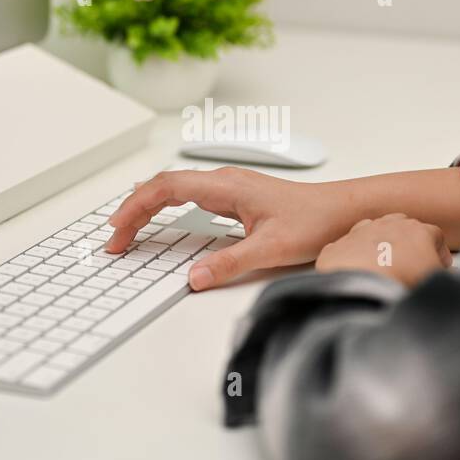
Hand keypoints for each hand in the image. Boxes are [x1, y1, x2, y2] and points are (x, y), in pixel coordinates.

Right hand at [107, 167, 364, 290]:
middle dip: (133, 210)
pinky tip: (164, 220)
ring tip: (128, 230)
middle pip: (163, 186)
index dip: (135, 209)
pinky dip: (167, 208)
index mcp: (226, 186)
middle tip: (114, 239)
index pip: (165, 188)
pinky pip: (190, 196)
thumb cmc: (316, 220)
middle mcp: (224, 181)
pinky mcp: (237, 198)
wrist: (345, 210)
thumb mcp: (271, 249)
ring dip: (148, 206)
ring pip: (176, 188)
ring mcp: (230, 187)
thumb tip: (192, 278)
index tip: (118, 233)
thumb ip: (229, 264)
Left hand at [316, 213, 451, 286]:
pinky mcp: (337, 247)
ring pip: (372, 230)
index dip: (440, 252)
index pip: (436, 236)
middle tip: (411, 263)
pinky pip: (347, 248)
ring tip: (382, 265)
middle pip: (403, 225)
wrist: (359, 289)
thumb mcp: (437, 284)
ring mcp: (359, 233)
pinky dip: (352, 257)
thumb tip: (456, 280)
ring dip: (379, 244)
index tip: (440, 266)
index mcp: (418, 232)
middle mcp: (388, 226)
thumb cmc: (401, 284)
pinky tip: (355, 272)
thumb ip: (450, 281)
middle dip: (409, 241)